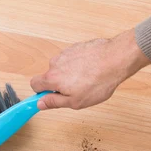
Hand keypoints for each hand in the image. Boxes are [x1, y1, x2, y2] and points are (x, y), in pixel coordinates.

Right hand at [30, 29, 150, 109]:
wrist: (115, 60)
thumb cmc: (97, 82)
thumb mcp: (75, 101)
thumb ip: (55, 102)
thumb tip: (40, 104)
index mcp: (52, 77)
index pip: (34, 85)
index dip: (41, 93)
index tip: (50, 98)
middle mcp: (56, 62)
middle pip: (50, 76)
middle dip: (60, 85)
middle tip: (77, 92)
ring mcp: (66, 53)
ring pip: (63, 68)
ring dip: (71, 75)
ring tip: (88, 81)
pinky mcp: (77, 47)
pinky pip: (73, 60)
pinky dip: (80, 66)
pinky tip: (92, 71)